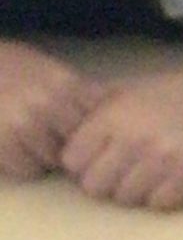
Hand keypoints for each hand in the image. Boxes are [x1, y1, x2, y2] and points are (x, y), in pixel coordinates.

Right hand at [0, 39, 101, 179]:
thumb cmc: (6, 69)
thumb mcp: (45, 68)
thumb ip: (77, 89)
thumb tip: (115, 105)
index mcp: (65, 84)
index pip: (100, 123)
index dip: (92, 132)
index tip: (84, 133)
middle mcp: (49, 104)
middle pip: (81, 147)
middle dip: (69, 147)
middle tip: (50, 137)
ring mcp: (25, 125)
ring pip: (55, 162)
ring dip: (44, 157)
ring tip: (25, 137)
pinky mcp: (4, 144)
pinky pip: (29, 171)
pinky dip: (21, 164)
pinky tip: (9, 146)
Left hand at [60, 64, 182, 209]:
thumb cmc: (174, 94)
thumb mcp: (128, 90)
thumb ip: (96, 111)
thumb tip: (66, 137)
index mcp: (111, 117)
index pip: (72, 162)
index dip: (83, 165)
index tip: (98, 161)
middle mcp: (132, 139)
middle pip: (95, 187)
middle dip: (106, 184)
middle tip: (123, 173)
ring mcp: (161, 160)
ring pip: (126, 199)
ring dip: (135, 193)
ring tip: (149, 176)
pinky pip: (158, 205)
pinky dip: (162, 198)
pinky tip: (170, 181)